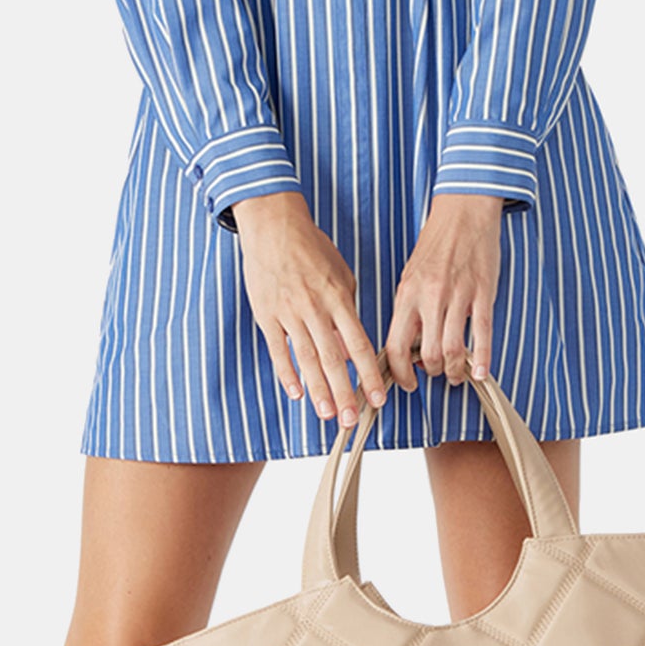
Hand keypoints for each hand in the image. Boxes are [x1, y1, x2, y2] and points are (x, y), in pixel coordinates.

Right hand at [233, 193, 387, 426]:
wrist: (273, 225)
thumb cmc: (312, 249)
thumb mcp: (341, 274)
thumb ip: (347, 312)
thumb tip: (350, 349)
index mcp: (338, 298)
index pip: (359, 344)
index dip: (369, 374)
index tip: (377, 398)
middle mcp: (315, 308)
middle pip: (334, 358)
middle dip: (344, 392)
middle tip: (352, 419)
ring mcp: (289, 313)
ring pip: (307, 359)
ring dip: (318, 390)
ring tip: (328, 415)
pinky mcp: (266, 315)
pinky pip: (278, 349)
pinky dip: (287, 373)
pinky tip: (296, 394)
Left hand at [383, 194, 504, 391]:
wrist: (464, 212)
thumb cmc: (437, 244)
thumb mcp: (411, 276)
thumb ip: (409, 309)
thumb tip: (408, 345)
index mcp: (407, 294)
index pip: (395, 345)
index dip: (400, 373)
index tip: (407, 382)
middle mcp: (430, 297)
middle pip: (427, 353)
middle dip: (431, 373)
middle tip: (436, 375)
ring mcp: (458, 295)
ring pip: (453, 349)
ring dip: (455, 371)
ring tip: (457, 375)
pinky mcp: (483, 292)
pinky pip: (482, 333)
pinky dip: (481, 358)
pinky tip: (481, 372)